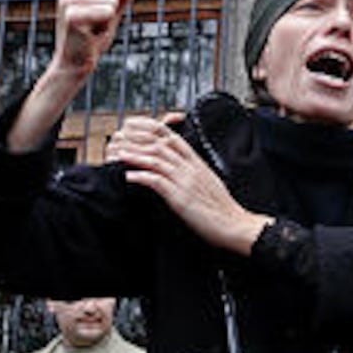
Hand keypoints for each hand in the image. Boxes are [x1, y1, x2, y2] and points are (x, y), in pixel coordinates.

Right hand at [52, 0, 133, 79]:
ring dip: (108, 21)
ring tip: (93, 31)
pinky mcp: (71, 15)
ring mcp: (67, 0)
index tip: (99, 12)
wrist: (75, 64)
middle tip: (96, 25)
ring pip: (111, 1)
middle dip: (112, 9)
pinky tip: (92, 34)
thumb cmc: (91, 39)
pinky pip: (107, 12)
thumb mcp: (110, 15)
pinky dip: (106, 26)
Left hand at [107, 115, 271, 254]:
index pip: (172, 137)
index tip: (134, 128)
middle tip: (119, 139)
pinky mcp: (181, 198)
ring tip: (117, 155)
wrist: (235, 224)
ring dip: (134, 156)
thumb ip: (193, 172)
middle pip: (160, 145)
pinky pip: (158, 182)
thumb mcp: (208, 182)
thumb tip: (179, 169)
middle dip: (137, 140)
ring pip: (156, 160)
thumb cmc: (222, 208)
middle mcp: (191, 168)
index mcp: (197, 163)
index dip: (151, 130)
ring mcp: (186, 182)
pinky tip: (128, 177)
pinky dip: (141, 177)